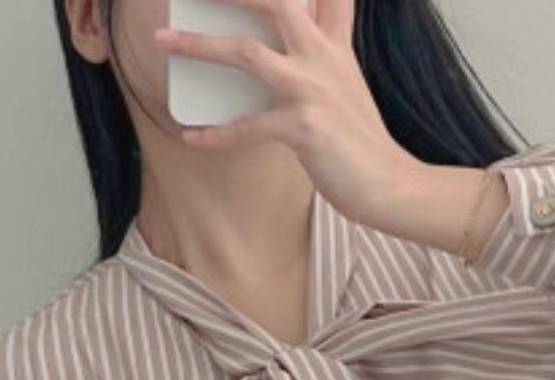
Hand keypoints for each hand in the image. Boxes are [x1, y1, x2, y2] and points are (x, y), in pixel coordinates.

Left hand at [150, 0, 420, 229]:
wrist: (391, 185)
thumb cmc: (360, 143)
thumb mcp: (345, 86)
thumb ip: (320, 58)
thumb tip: (276, 50)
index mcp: (335, 47)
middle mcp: (324, 59)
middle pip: (276, 1)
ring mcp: (314, 91)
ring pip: (247, 54)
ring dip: (198, 45)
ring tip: (162, 40)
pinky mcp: (306, 128)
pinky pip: (249, 127)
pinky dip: (216, 133)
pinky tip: (191, 136)